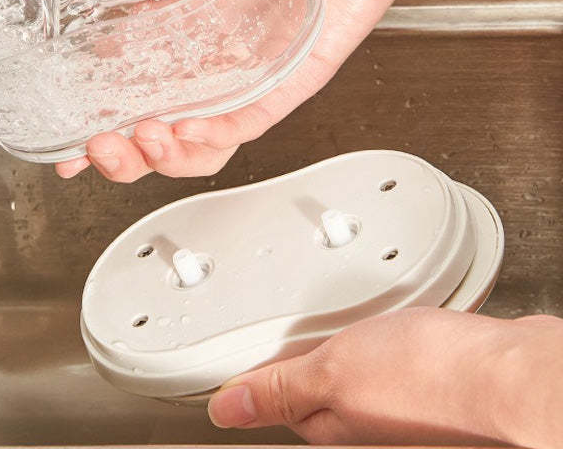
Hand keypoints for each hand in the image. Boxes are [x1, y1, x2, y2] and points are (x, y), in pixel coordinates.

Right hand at [38, 0, 425, 180]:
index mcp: (168, 21)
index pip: (117, 82)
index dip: (87, 115)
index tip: (60, 137)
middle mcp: (200, 55)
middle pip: (149, 123)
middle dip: (117, 147)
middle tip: (94, 147)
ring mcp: (240, 73)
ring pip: (194, 138)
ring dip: (161, 153)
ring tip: (141, 139)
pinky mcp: (284, 82)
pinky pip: (245, 125)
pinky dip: (213, 137)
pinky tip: (187, 131)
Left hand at [207, 307, 562, 447]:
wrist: (511, 374)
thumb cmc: (431, 378)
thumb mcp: (334, 371)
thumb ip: (280, 388)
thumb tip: (227, 410)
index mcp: (334, 425)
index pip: (280, 401)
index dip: (266, 369)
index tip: (256, 347)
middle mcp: (368, 423)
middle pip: (319, 387)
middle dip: (311, 350)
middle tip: (308, 319)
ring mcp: (402, 405)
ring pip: (357, 370)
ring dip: (352, 339)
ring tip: (353, 315)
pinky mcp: (432, 384)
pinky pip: (392, 360)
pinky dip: (386, 336)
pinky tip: (396, 320)